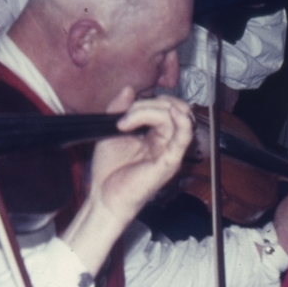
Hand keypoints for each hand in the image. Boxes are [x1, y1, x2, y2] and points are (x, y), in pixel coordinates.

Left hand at [86, 89, 193, 222]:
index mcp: (155, 134)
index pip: (166, 107)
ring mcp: (169, 151)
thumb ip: (119, 109)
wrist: (104, 197)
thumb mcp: (110, 131)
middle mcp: (166, 142)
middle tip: (125, 116)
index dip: (147, 101)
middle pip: (173, 108)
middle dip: (148, 104)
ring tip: (128, 121)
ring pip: (176, 117)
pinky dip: (179, 121)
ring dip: (150, 111)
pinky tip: (159, 116)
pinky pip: (184, 137)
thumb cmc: (109, 170)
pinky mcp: (169, 162)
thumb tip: (129, 89)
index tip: (123, 110)